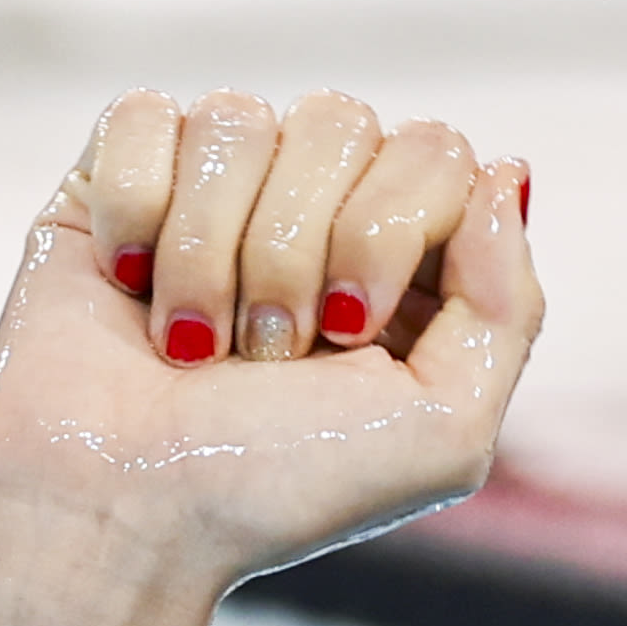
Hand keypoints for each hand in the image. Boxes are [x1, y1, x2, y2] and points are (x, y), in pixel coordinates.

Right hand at [0, 90, 542, 608]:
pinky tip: (130, 285)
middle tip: (268, 351)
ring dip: (212, 253)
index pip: (436, 153)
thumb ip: (508, 307)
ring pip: (237, 119)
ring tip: (195, 345)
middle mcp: (318, 210)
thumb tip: (503, 174)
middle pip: (339, 120)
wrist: (124, 508)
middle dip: (297, 251)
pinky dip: (137, 214)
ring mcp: (219, 187)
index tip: (349, 331)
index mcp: (408, 263)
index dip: (388, 229)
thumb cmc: (280, 486)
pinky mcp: (118, 177)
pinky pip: (143, 116)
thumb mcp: (446, 431)